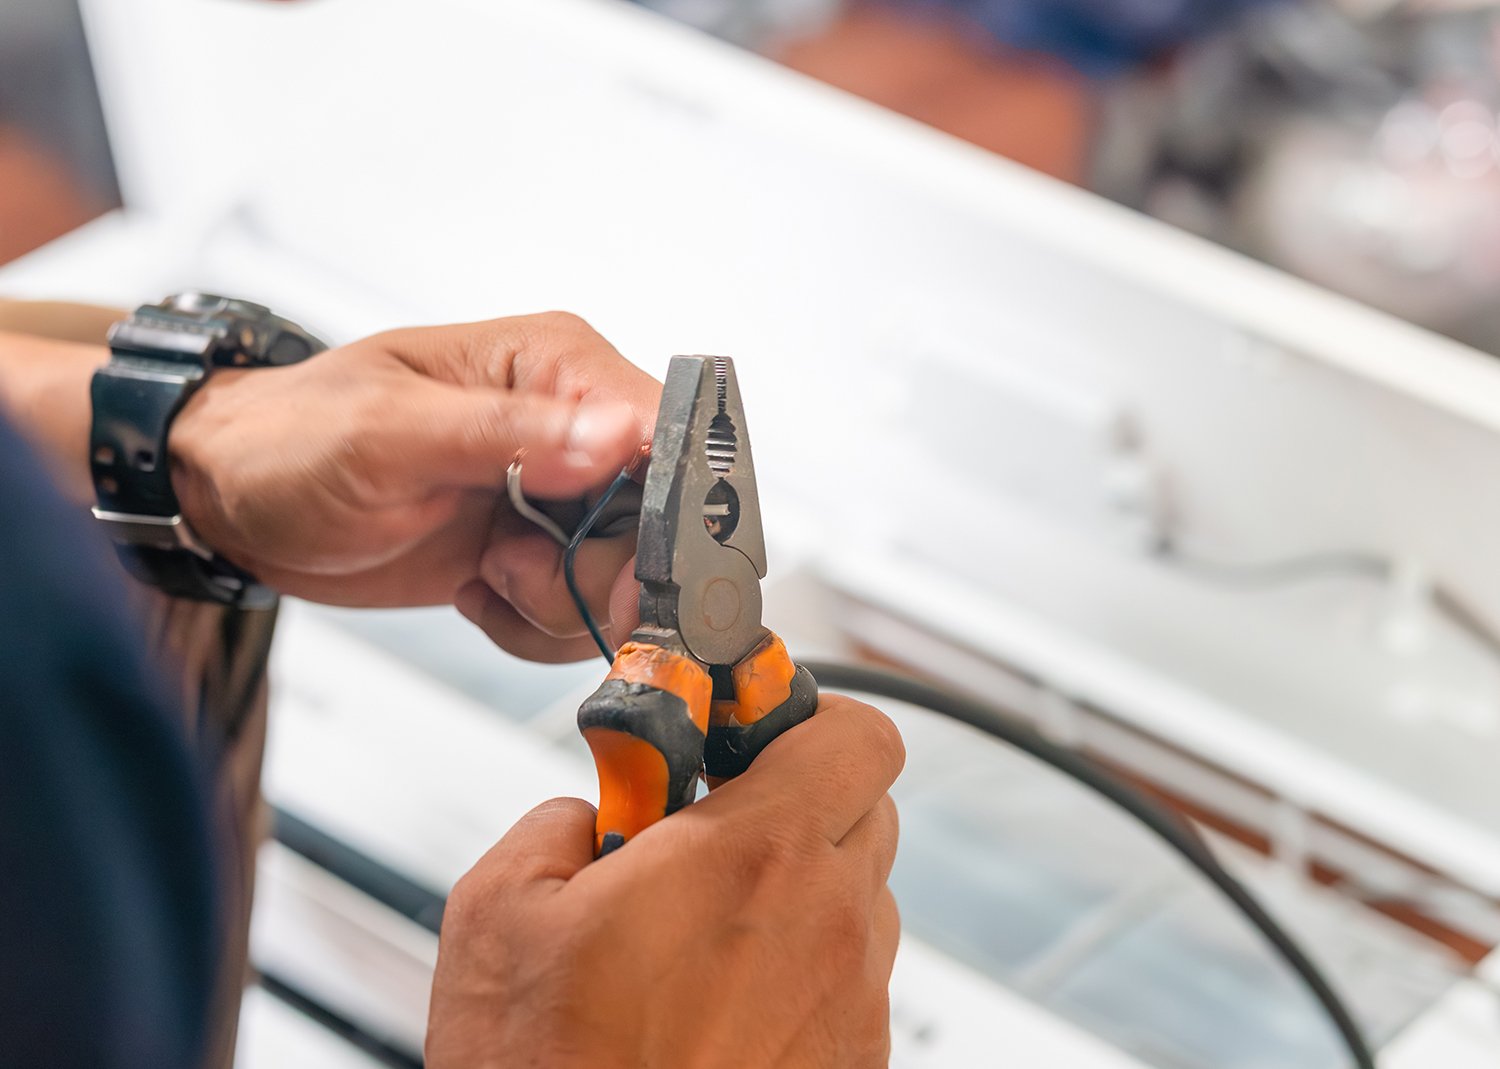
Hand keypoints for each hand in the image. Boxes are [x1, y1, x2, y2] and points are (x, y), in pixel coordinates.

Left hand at [169, 312, 658, 660]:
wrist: (238, 502)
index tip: (622, 561)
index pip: (665, 433)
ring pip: (628, 582)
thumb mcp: (386, 432)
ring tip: (485, 571)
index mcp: (555, 367)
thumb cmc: (291, 441)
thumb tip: (616, 435)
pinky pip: (583, 616)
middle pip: (661, 524)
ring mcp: (561, 497)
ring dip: (557, 603)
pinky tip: (478, 592)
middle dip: (595, 572)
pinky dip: (533, 625)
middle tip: (511, 565)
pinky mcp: (541, 552)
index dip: (665, 509)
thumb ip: (506, 433)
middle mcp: (574, 428)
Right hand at [426, 696, 903, 1068]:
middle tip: (711, 823)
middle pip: (864, 805)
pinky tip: (718, 1001)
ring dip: (798, 887)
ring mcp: (852, 1001)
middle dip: (795, 796)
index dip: (804, 716)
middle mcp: (829, 921)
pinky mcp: (854, 1066)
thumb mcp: (499, 911)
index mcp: (756, 855)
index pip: (856, 734)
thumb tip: (589, 812)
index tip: (744, 726)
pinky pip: (848, 979)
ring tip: (703, 928)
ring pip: (859, 894)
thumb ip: (556, 820)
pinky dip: (799, 967)